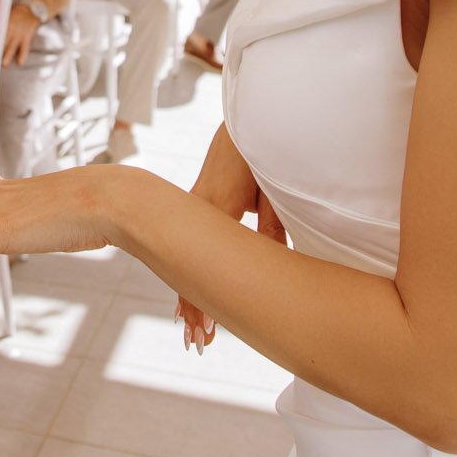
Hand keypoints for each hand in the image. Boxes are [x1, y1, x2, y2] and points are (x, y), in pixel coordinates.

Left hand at [3, 6, 40, 65]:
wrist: (28, 10)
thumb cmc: (11, 19)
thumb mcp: (1, 22)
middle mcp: (8, 29)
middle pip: (0, 43)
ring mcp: (18, 33)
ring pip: (12, 46)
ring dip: (8, 55)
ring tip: (4, 64)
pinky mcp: (27, 36)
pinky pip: (25, 47)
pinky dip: (22, 55)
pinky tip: (20, 62)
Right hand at [175, 125, 283, 350]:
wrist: (245, 112)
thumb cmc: (264, 146)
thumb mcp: (273, 187)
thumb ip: (270, 227)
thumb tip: (273, 265)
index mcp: (215, 206)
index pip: (203, 265)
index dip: (202, 303)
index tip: (206, 333)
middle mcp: (196, 209)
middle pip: (188, 268)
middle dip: (194, 308)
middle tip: (199, 344)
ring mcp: (193, 204)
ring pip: (183, 256)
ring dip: (188, 291)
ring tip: (191, 328)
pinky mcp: (199, 197)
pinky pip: (188, 239)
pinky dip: (187, 267)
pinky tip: (189, 285)